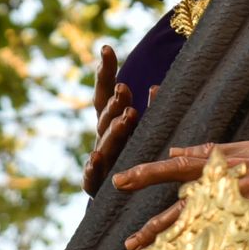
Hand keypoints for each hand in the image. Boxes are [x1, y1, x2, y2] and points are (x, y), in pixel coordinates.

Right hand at [82, 44, 157, 196]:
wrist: (124, 200)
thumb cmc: (140, 157)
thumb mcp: (146, 130)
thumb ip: (150, 109)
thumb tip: (157, 87)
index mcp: (112, 121)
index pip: (106, 93)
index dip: (106, 71)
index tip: (107, 48)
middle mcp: (103, 138)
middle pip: (105, 116)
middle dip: (115, 103)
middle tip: (125, 90)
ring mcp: (100, 160)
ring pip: (104, 142)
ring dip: (114, 129)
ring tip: (126, 116)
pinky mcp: (97, 185)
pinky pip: (91, 177)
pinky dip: (92, 168)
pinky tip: (94, 160)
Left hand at [113, 141, 248, 249]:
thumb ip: (213, 150)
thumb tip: (176, 149)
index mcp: (228, 163)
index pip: (180, 168)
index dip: (149, 173)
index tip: (122, 181)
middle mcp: (232, 186)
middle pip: (185, 206)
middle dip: (155, 224)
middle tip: (129, 240)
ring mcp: (247, 208)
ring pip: (204, 229)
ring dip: (174, 243)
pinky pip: (231, 242)